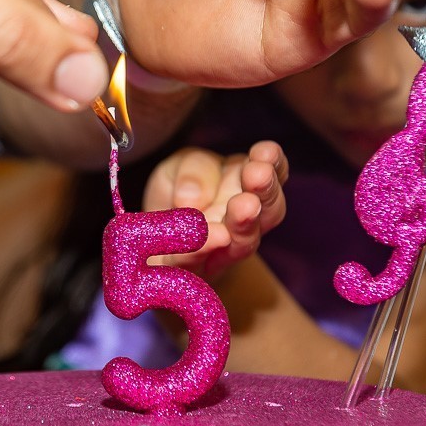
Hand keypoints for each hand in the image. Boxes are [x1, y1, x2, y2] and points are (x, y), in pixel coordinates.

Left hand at [143, 141, 287, 279]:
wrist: (151, 241)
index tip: (265, 152)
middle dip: (265, 192)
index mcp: (247, 186)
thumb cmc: (178, 195)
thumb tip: (192, 197)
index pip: (273, 173)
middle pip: (269, 211)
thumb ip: (193, 172)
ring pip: (243, 243)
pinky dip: (198, 249)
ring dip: (241, 226)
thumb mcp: (180, 168)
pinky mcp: (193, 272)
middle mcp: (246, 221)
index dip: (275, 164)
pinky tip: (202, 239)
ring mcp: (225, 252)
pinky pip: (196, 263)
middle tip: (258, 175)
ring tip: (241, 209)